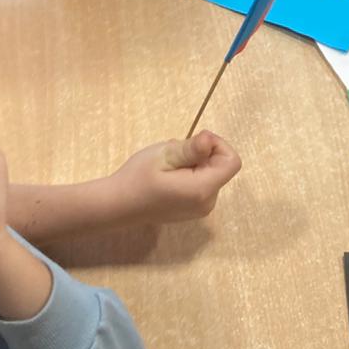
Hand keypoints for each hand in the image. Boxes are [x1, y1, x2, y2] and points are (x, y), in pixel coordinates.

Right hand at [114, 132, 241, 224]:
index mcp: (202, 190)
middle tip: (174, 154)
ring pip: (211, 173)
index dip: (218, 145)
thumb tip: (211, 139)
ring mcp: (200, 209)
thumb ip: (191, 148)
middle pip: (221, 167)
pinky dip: (190, 173)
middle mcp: (207, 203)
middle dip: (203, 154)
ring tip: (169, 165)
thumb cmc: (137, 177)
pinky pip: (202, 184)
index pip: (232, 161)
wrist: (117, 204)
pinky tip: (169, 175)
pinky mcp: (192, 209)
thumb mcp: (163, 155)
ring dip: (195, 162)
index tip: (194, 142)